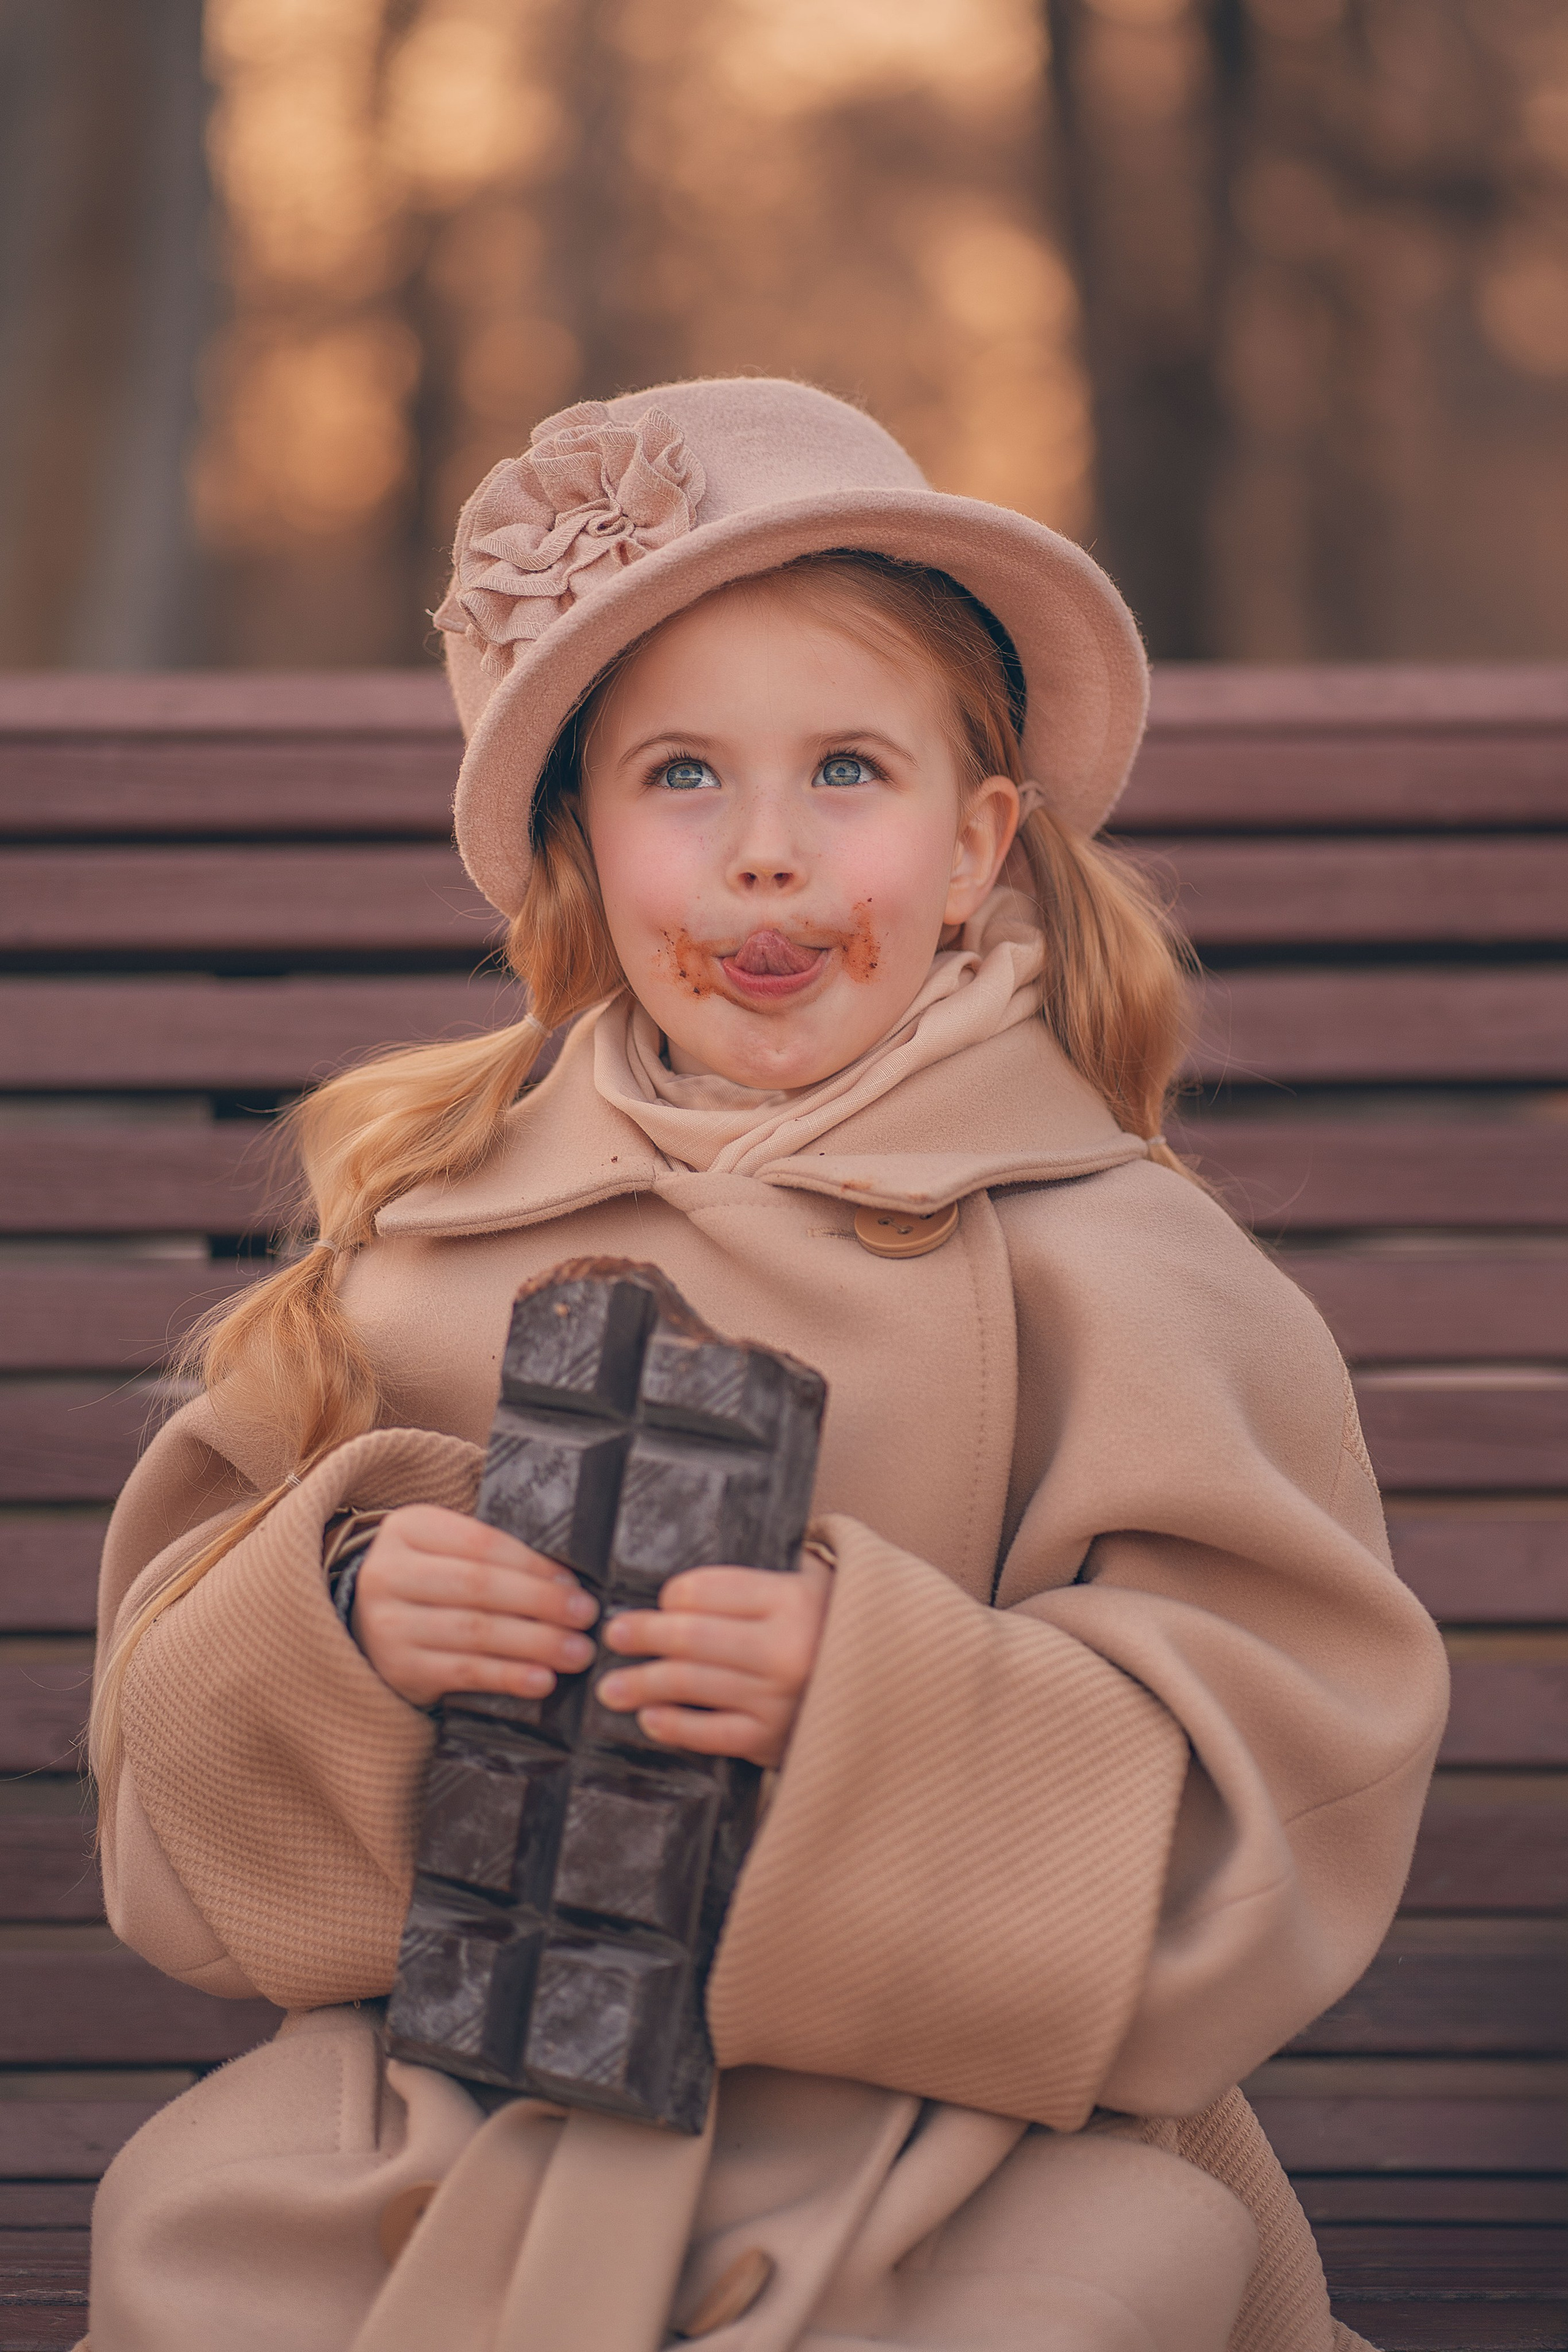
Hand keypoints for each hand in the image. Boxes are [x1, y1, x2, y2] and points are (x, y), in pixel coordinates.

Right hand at [350, 1504, 598, 1710]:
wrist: (372, 1627)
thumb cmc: (432, 1584)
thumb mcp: (448, 1552)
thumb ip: (494, 1557)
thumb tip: (568, 1582)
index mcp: (408, 1528)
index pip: (481, 1542)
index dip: (532, 1564)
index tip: (573, 1582)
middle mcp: (388, 1573)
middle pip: (478, 1586)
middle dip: (541, 1602)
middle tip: (585, 1616)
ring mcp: (388, 1623)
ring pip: (475, 1631)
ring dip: (535, 1643)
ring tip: (576, 1652)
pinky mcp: (397, 1668)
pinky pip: (463, 1672)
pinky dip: (508, 1677)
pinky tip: (542, 1680)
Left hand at [596, 1551, 830, 1767]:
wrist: (894, 1688)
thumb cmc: (836, 1628)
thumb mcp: (815, 1584)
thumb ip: (762, 1580)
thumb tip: (687, 1589)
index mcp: (792, 1599)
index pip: (708, 1590)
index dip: (673, 1595)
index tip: (661, 1601)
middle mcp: (784, 1648)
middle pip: (690, 1637)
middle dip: (644, 1635)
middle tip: (613, 1635)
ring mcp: (777, 1697)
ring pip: (690, 1685)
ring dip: (642, 1684)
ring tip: (611, 1687)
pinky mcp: (772, 1739)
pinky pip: (710, 1733)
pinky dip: (675, 1726)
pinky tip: (649, 1718)